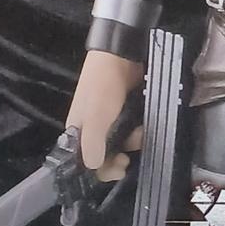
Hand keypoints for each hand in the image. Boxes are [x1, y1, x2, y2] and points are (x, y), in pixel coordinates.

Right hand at [65, 49, 144, 180]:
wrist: (119, 55)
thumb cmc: (103, 86)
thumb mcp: (95, 117)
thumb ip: (93, 143)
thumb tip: (93, 167)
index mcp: (79, 131)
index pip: (87, 161)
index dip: (102, 170)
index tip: (120, 170)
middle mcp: (93, 128)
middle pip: (106, 153)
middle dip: (120, 156)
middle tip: (129, 159)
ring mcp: (111, 118)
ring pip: (122, 140)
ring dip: (133, 140)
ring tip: (141, 132)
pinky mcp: (125, 109)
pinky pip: (132, 127)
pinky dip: (139, 128)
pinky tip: (145, 124)